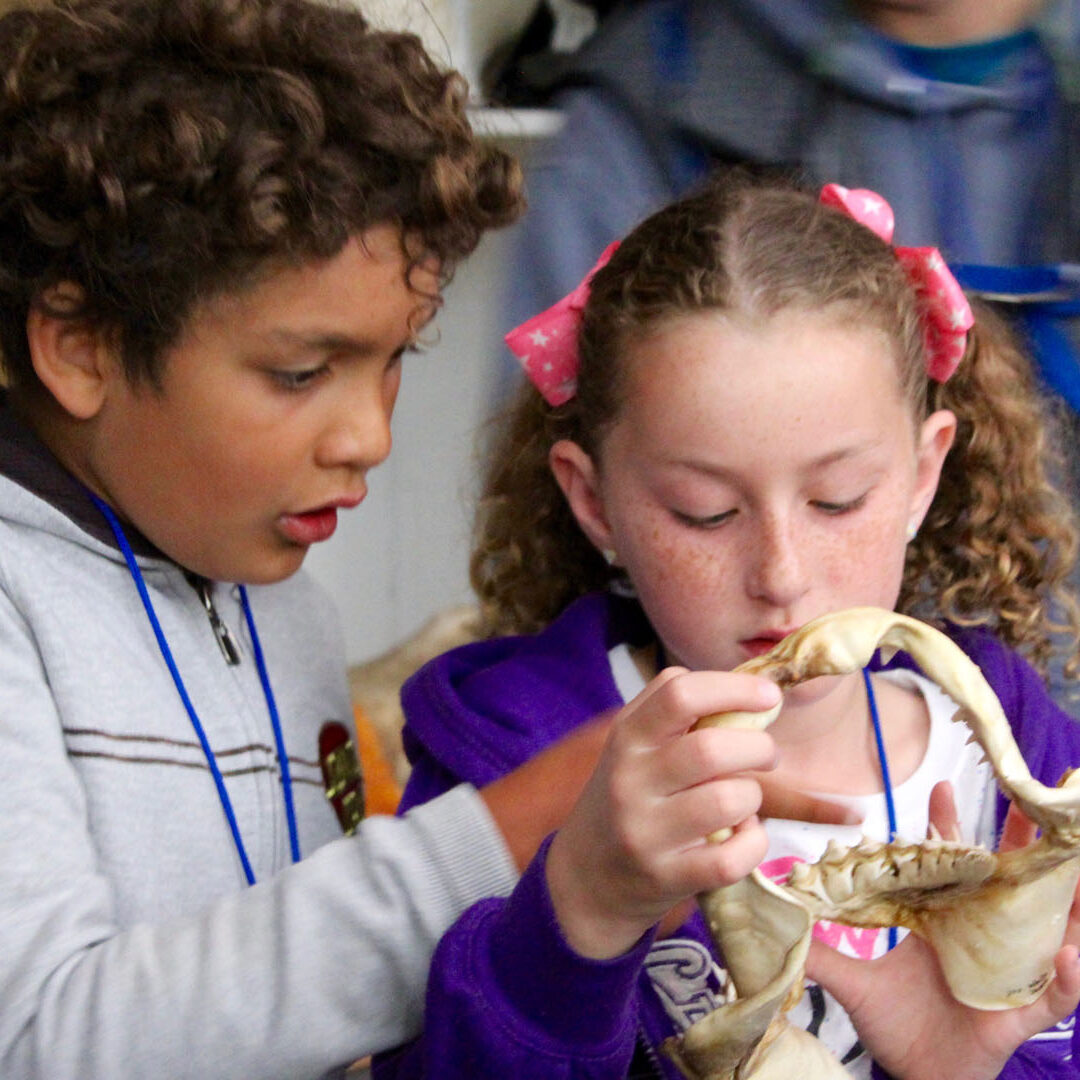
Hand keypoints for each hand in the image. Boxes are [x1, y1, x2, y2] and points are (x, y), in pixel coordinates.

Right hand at [544, 667, 781, 958]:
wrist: (585, 876)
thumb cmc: (626, 796)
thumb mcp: (631, 744)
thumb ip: (672, 707)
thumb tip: (741, 684)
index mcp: (627, 738)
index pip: (680, 695)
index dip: (734, 689)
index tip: (768, 696)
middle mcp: (630, 781)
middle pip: (711, 749)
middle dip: (759, 747)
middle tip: (765, 755)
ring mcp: (646, 833)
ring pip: (728, 801)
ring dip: (752, 796)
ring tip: (744, 799)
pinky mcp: (665, 877)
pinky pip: (731, 858)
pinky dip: (753, 842)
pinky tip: (741, 835)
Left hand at [806, 782, 1079, 1079]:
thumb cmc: (895, 1028)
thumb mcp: (855, 986)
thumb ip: (823, 952)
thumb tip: (784, 917)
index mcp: (943, 921)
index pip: (948, 864)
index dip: (947, 824)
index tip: (940, 784)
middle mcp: (981, 937)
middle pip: (1007, 882)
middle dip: (1022, 844)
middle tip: (1034, 804)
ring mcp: (1007, 972)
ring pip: (1047, 929)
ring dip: (1064, 901)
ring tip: (1071, 870)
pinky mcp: (1021, 1011)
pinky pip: (1055, 992)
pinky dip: (1066, 974)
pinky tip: (1067, 952)